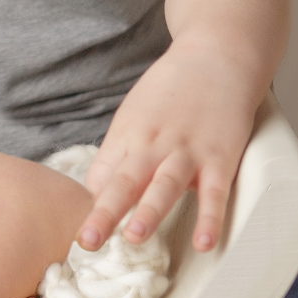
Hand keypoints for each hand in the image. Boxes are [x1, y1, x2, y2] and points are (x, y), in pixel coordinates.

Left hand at [76, 48, 260, 253]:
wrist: (216, 55)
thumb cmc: (171, 90)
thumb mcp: (133, 115)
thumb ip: (116, 154)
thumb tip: (95, 194)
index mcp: (128, 136)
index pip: (101, 177)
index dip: (89, 205)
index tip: (77, 234)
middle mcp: (153, 145)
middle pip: (124, 182)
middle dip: (104, 213)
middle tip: (86, 240)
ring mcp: (187, 151)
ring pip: (165, 185)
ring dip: (150, 212)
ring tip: (134, 238)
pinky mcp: (220, 156)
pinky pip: (215, 192)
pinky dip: (211, 218)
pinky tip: (205, 242)